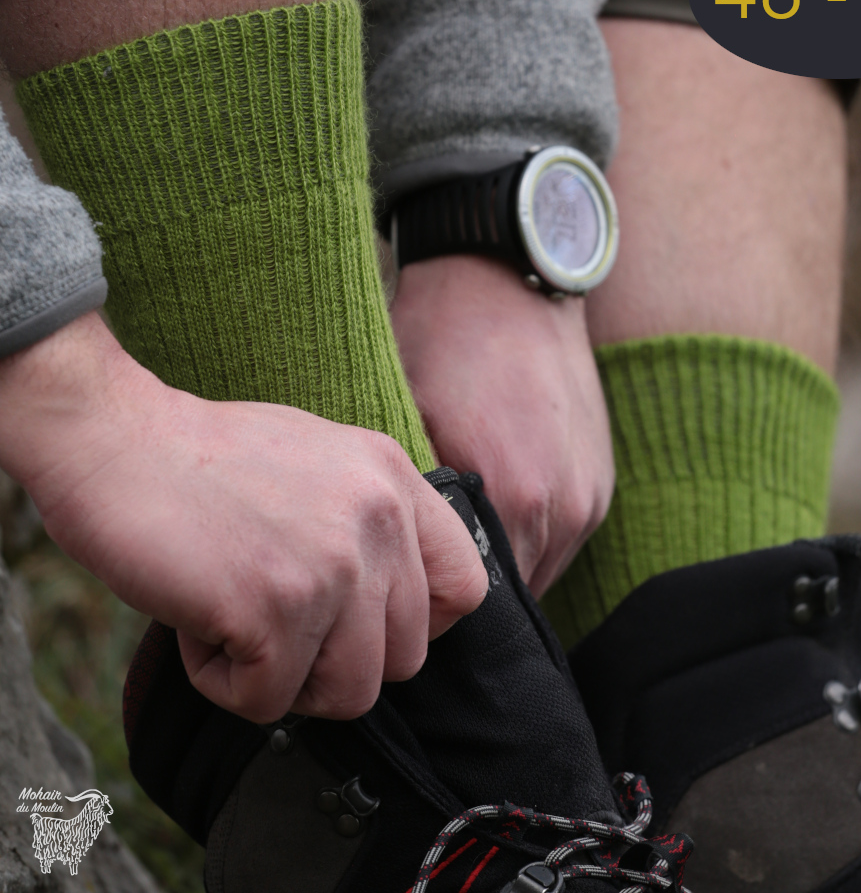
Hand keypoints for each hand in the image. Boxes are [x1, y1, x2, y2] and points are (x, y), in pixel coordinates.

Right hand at [0, 313, 487, 722]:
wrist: (114, 437)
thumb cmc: (206, 458)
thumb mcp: (324, 461)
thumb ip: (372, 523)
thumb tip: (389, 609)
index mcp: (395, 477)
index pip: (466, 588)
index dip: (416, 625)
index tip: (359, 620)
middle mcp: (380, 518)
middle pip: (404, 659)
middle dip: (335, 661)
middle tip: (275, 625)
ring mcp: (334, 562)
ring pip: (350, 694)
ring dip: (286, 678)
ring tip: (238, 620)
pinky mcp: (276, 605)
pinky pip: (269, 701)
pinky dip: (224, 679)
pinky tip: (199, 620)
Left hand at [390, 256, 613, 595]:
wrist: (506, 278)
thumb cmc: (444, 341)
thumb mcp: (407, 419)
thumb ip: (420, 503)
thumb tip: (404, 561)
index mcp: (515, 496)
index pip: (480, 600)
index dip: (442, 603)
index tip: (413, 596)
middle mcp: (566, 505)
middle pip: (517, 589)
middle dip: (476, 589)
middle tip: (433, 570)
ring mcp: (592, 491)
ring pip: (544, 564)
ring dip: (508, 560)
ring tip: (466, 534)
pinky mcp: (604, 475)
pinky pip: (566, 532)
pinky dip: (534, 532)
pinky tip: (500, 501)